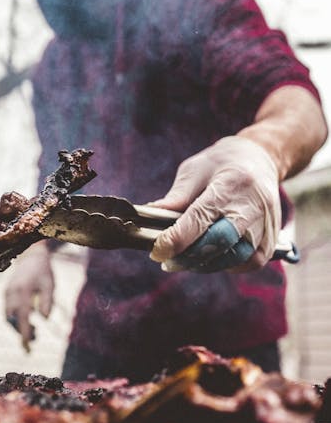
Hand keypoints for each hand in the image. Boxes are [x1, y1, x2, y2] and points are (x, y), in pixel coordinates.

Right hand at [4, 243, 53, 350]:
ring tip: (35, 331)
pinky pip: (8, 310)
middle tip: (36, 338)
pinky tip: (28, 320)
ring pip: (8, 316)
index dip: (24, 333)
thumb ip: (48, 301)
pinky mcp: (6, 292)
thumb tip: (44, 319)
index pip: (22, 316)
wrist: (31, 256)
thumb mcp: (50, 285)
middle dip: (21, 331)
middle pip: (12, 319)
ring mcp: (7, 292)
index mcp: (23, 290)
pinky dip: (16, 318)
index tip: (27, 347)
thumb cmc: (43, 271)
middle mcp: (11, 292)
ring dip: (18, 326)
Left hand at [149, 135, 280, 272]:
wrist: (260, 157)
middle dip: (189, 256)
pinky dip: (229, 265)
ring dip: (207, 264)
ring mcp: (265, 223)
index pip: (200, 218)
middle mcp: (252, 206)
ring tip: (187, 259)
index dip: (176, 239)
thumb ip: (176, 197)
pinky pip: (251, 262)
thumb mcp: (194, 170)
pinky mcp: (272, 237)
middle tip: (168, 260)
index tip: (157, 251)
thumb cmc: (222, 163)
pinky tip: (213, 258)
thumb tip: (151, 217)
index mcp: (230, 185)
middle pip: (220, 241)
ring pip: (236, 257)